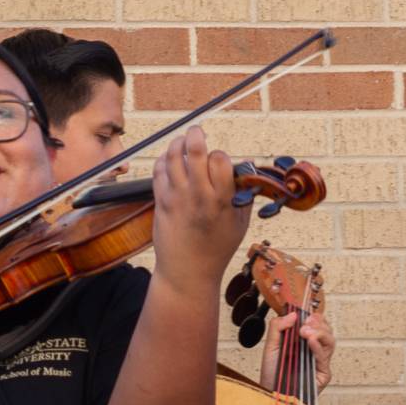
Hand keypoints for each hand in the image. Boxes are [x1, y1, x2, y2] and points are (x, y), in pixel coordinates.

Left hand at [150, 127, 249, 292]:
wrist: (187, 273)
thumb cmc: (216, 249)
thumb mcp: (239, 225)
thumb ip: (243, 196)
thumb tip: (247, 169)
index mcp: (222, 200)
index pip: (220, 160)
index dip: (219, 155)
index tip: (218, 161)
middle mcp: (199, 196)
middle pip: (195, 152)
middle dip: (196, 135)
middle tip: (196, 130)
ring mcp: (177, 198)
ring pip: (173, 157)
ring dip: (177, 144)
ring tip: (181, 142)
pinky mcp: (161, 202)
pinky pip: (158, 171)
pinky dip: (163, 160)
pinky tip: (169, 161)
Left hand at [257, 309, 334, 392]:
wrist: (271, 394)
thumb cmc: (273, 374)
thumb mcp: (270, 346)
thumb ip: (278, 328)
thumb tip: (292, 314)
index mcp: (303, 341)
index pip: (316, 323)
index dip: (313, 317)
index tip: (304, 314)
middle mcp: (314, 350)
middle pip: (326, 330)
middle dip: (317, 323)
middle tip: (304, 324)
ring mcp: (320, 361)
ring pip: (330, 341)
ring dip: (320, 332)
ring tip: (306, 332)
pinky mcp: (323, 373)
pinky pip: (324, 358)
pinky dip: (318, 347)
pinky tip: (310, 341)